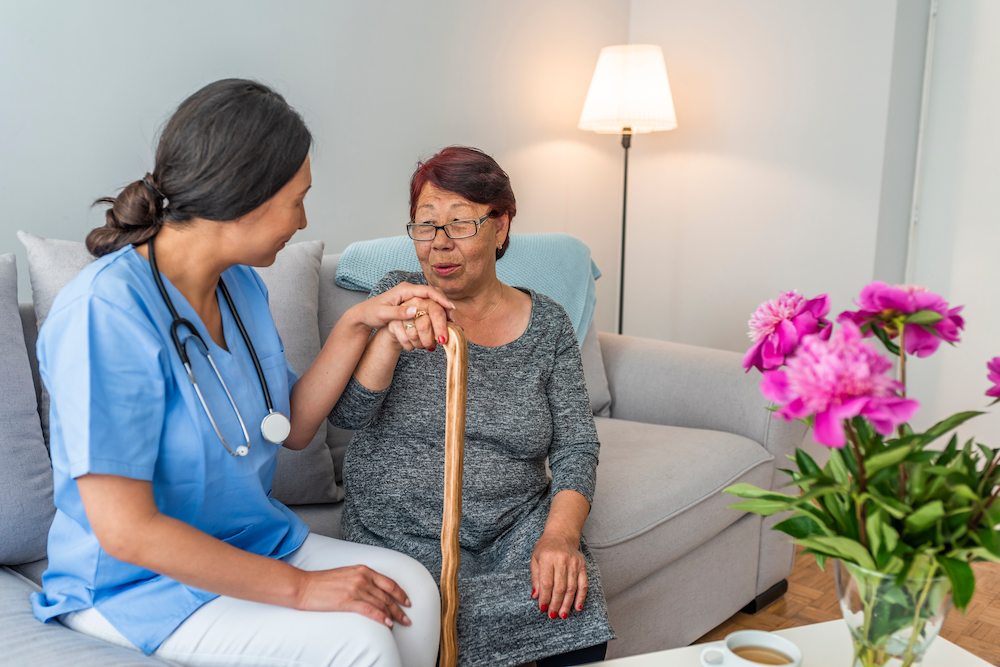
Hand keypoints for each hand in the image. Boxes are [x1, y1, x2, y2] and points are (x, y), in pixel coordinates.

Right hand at [295, 564, 411, 627]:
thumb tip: (373, 591)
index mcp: (363, 570)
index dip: (401, 593)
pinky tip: (387, 624)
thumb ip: (361, 579)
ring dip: (393, 615)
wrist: (304, 586)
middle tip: (407, 618)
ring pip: (381, 603)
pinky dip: (381, 617)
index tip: (407, 601)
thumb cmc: (322, 582)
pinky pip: (370, 610)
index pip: (389, 582)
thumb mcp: (346, 574)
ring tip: (400, 623)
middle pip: (387, 595)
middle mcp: (362, 578)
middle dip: (400, 608)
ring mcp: (355, 589)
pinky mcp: (347, 601)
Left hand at [349, 282, 453, 346]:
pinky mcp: (411, 303)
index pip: (427, 290)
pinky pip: (427, 306)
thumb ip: (399, 312)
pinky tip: (440, 322)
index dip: (440, 298)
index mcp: (404, 289)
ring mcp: (411, 297)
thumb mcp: (383, 314)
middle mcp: (409, 291)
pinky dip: (435, 313)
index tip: (450, 307)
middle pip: (432, 294)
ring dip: (441, 310)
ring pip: (431, 300)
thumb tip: (415, 310)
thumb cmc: (371, 313)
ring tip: (450, 321)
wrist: (363, 315)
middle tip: (453, 317)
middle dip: (444, 304)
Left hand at [530, 530, 587, 619]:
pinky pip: (583, 584)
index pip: (547, 582)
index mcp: (547, 557)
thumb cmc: (545, 548)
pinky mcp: (582, 566)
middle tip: (552, 615)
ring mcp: (574, 563)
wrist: (561, 535)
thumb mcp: (535, 559)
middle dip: (555, 604)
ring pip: (571, 588)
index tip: (542, 608)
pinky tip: (577, 607)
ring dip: (567, 604)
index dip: (545, 598)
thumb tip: (536, 596)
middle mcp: (562, 560)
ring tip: (562, 615)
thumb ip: (535, 578)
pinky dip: (581, 597)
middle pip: (559, 587)